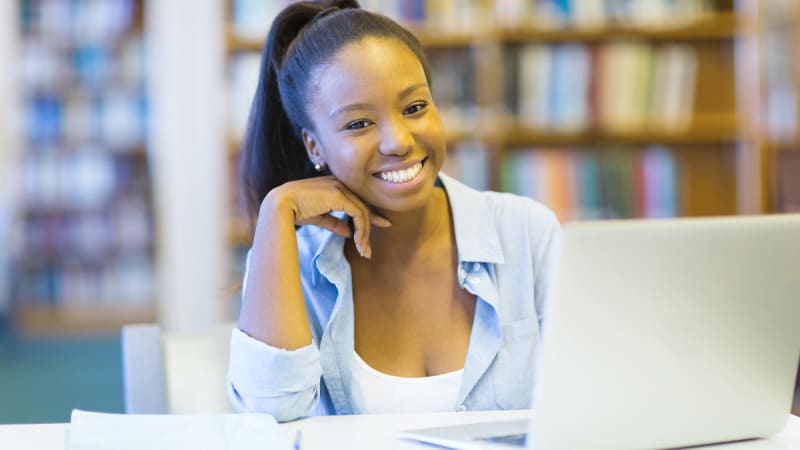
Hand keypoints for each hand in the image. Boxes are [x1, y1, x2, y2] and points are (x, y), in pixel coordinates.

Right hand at [261, 176, 390, 258]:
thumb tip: (350, 233)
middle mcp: (339, 183)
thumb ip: (335, 223)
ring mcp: (340, 187)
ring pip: (362, 212)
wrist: (280, 206)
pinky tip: (358, 243)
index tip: (382, 226)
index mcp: (334, 185)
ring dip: (364, 234)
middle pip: (363, 206)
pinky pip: (358, 213)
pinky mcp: (339, 195)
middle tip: (368, 250)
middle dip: (369, 229)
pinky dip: (361, 230)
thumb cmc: (294, 210)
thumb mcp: (319, 217)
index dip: (370, 215)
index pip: (358, 200)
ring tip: (363, 251)